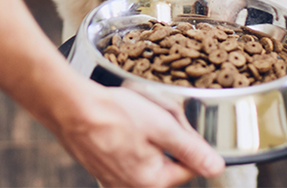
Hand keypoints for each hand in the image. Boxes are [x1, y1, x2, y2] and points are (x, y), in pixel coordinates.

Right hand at [52, 82, 224, 187]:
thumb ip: (191, 149)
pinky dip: (129, 138)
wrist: (70, 107)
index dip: (188, 140)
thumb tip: (216, 167)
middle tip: (154, 115)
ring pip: (148, 155)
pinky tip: (122, 122)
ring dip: (148, 136)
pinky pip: (127, 153)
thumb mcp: (162, 126)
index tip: (176, 122)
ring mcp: (114, 179)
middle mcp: (131, 187)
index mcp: (151, 181)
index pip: (190, 166)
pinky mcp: (102, 168)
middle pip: (168, 161)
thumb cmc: (113, 113)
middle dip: (166, 137)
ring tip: (135, 116)